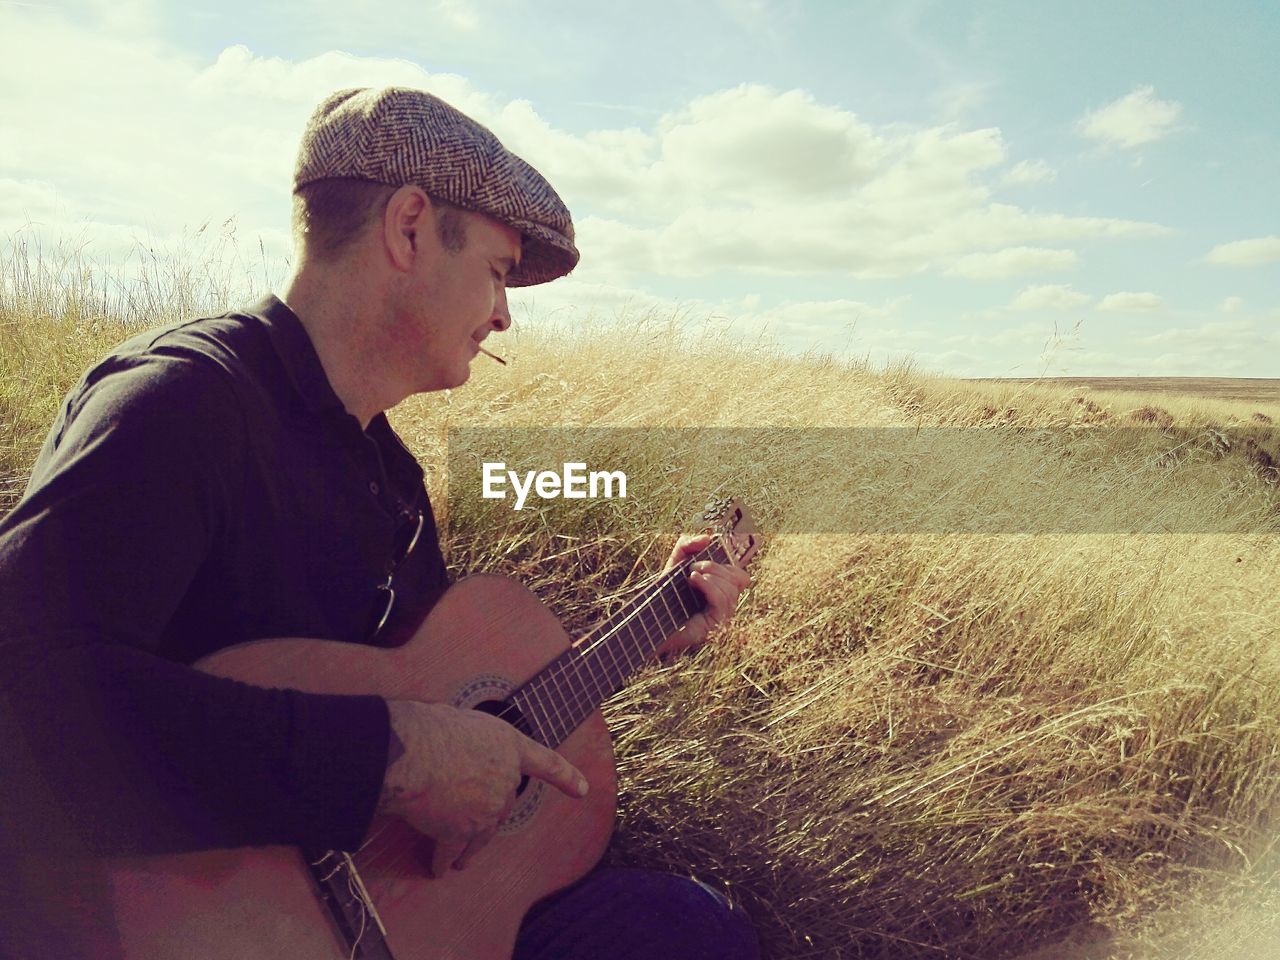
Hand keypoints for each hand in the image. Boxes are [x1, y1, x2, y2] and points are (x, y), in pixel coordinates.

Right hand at [379, 700, 587, 875]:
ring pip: (480, 835)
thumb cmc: (428, 727)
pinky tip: (439, 868)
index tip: (582, 790)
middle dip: (484, 812)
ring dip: (469, 848)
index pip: (546, 763)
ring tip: (460, 860)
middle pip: (502, 804)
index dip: (566, 777)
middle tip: (466, 817)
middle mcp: (505, 780)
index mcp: (509, 745)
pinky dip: (444, 860)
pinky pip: (451, 851)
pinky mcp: (460, 832)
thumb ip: (468, 740)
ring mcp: (487, 809)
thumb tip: (451, 749)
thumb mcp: (460, 720)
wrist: (412, 753)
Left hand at [659, 533, 751, 655]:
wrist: (649, 619)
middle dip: (715, 566)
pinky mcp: (714, 625)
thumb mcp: (675, 563)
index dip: (728, 564)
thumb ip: (687, 546)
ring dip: (711, 575)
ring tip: (690, 575)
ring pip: (730, 588)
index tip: (706, 559)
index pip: (741, 577)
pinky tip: (693, 579)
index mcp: (722, 592)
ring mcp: (722, 617)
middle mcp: (726, 605)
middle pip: (737, 579)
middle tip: (693, 566)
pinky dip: (708, 585)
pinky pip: (721, 600)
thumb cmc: (664, 594)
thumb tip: (707, 538)